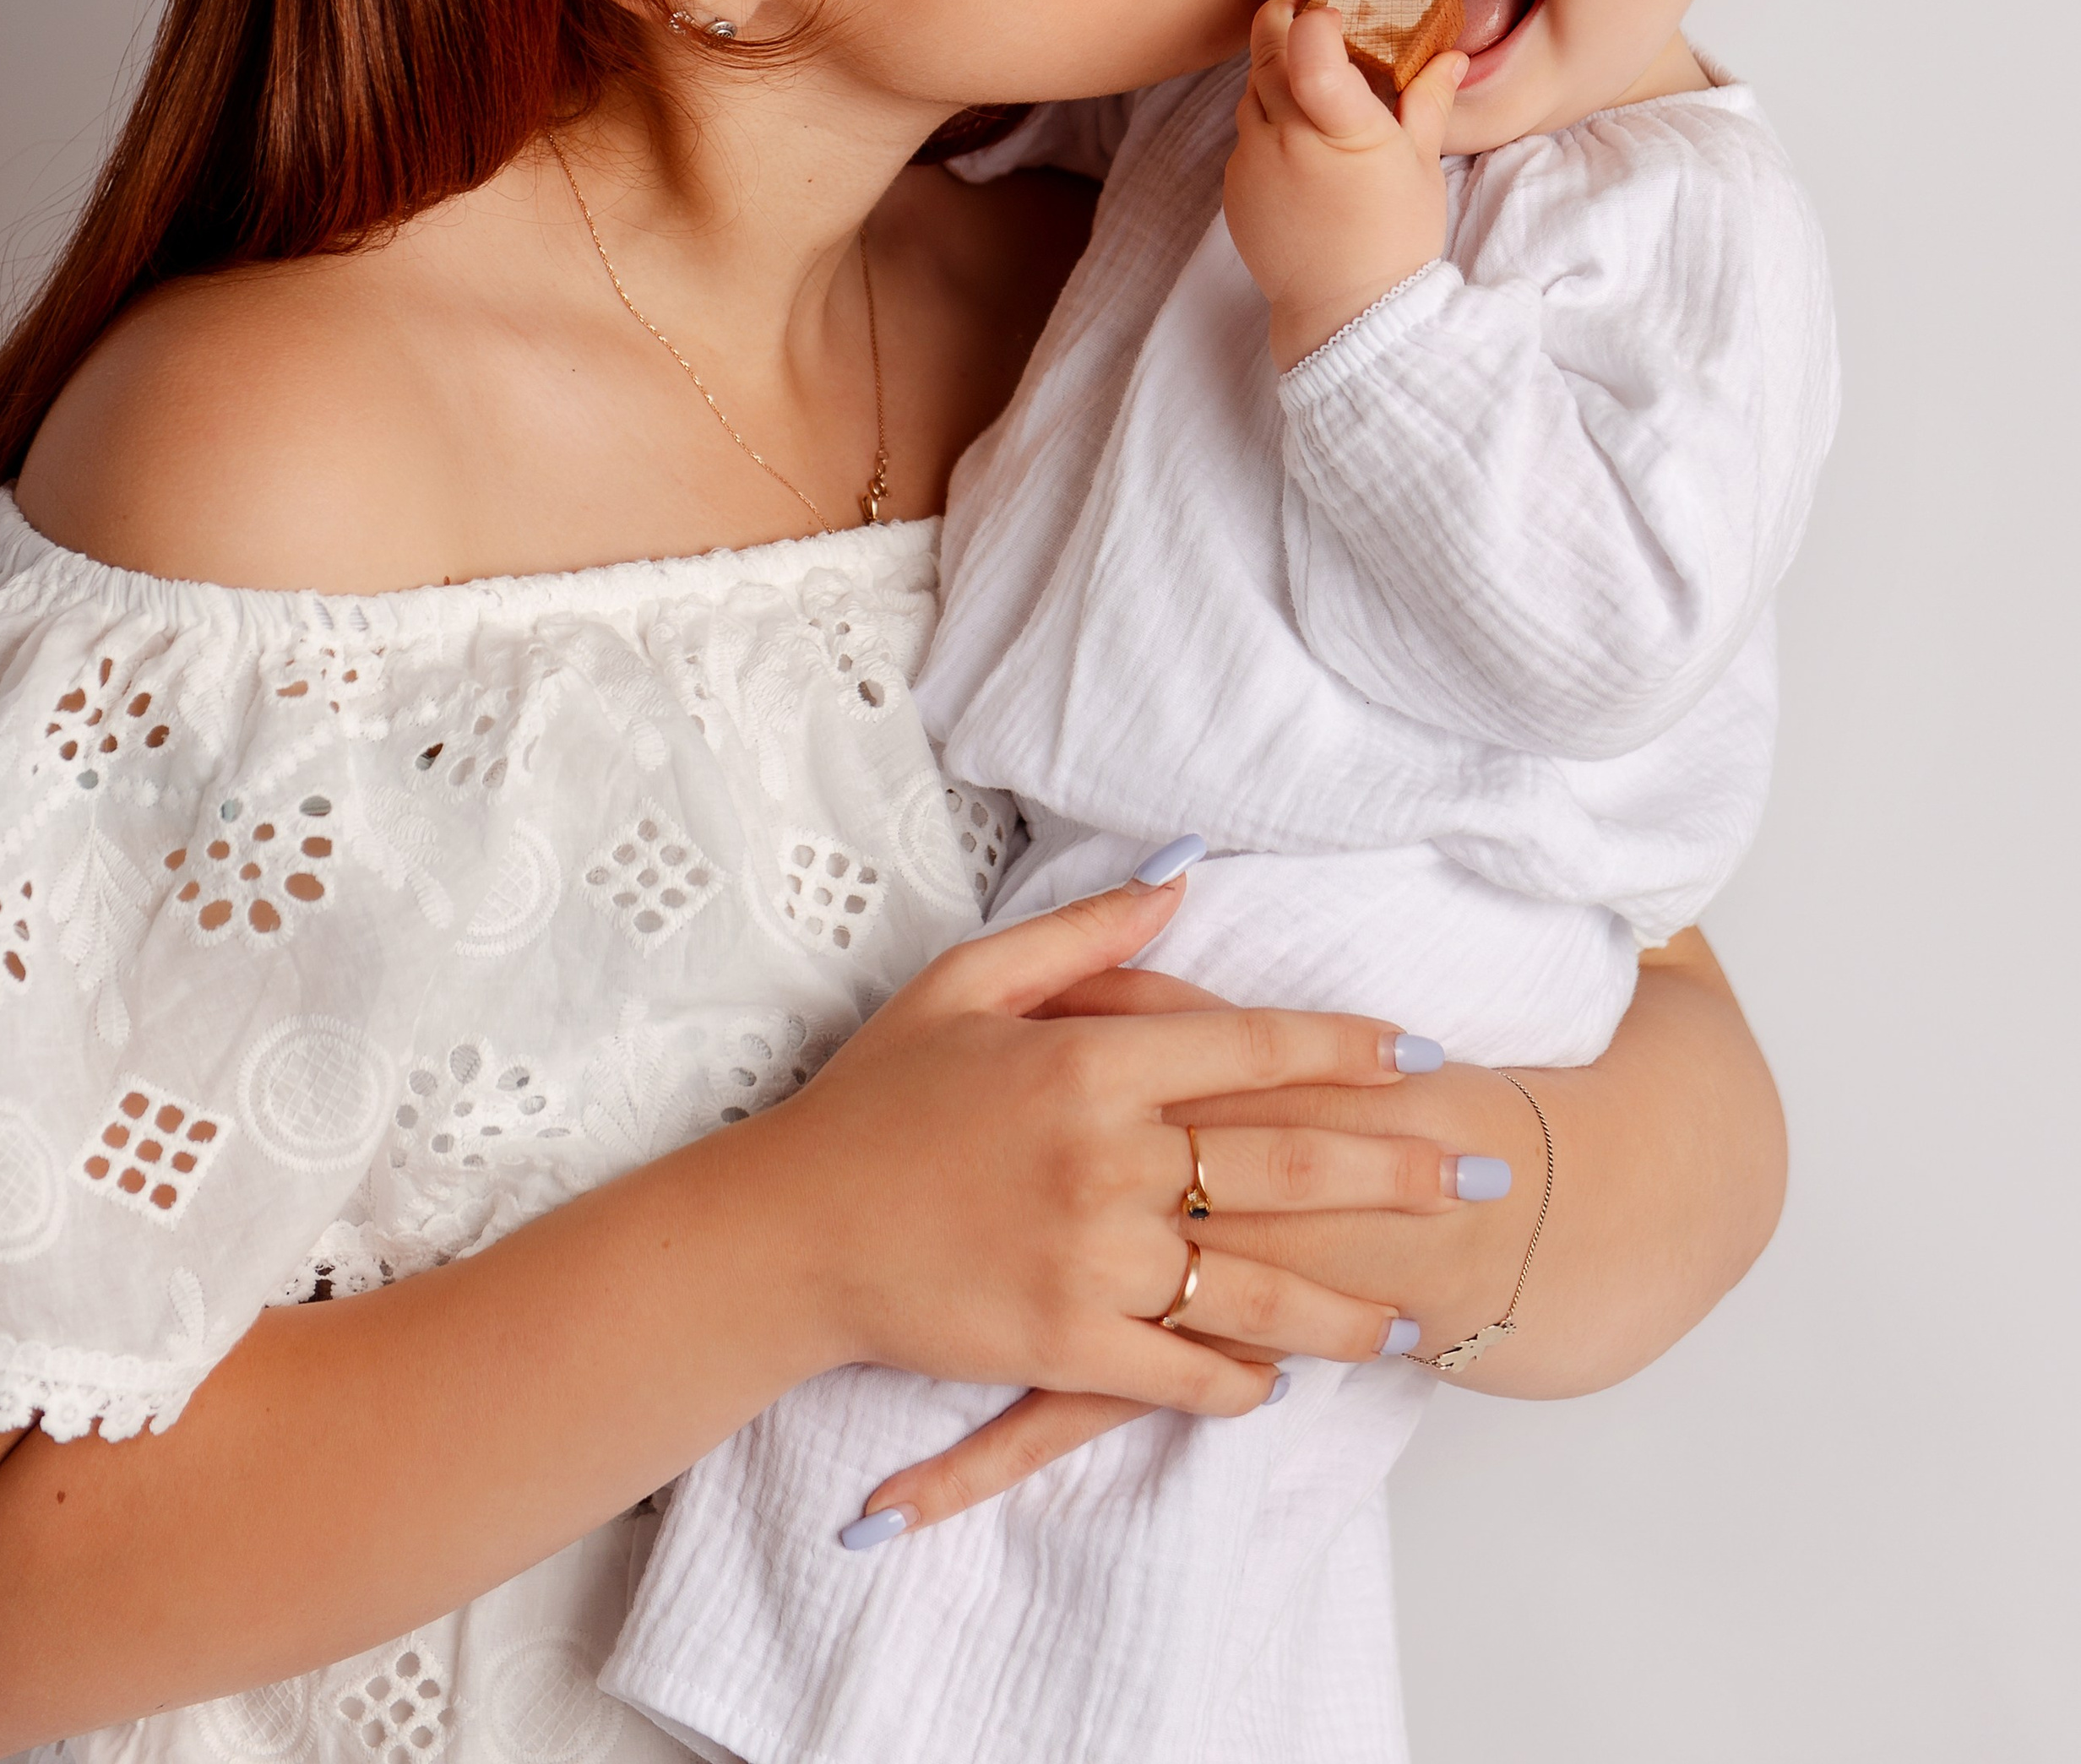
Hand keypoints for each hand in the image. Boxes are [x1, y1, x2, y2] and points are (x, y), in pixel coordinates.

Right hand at [843, 961, 1502, 1542]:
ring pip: (1255, 1290)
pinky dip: (1240, 1382)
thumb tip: (1181, 881)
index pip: (1252, 1047)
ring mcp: (1088, 1261)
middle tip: (1475, 1180)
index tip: (1422, 1058)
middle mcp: (1105, 1161)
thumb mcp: (964, 983)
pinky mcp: (1062, 1345)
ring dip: (1346, 1308)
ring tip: (1414, 1319)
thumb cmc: (875, 1102)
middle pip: (1284, 1165)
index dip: (1347, 1051)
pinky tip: (1281, 1381)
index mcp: (1088, 1064)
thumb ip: (1082, 936)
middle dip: (1394, 1174)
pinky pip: (1182, 1371)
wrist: (788, 1232)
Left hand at [1224, 0, 1466, 370]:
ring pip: (1249, 90)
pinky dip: (1264, 121)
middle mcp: (1287, 139)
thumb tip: (1450, 56)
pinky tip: (1296, 140)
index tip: (1326, 8)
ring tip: (1307, 80)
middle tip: (1304, 11)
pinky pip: (1243, 133)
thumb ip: (1427, 100)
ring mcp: (1253, 162)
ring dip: (1271, 72)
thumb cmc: (1394, 238)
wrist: (1345, 312)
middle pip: (1265, 53)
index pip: (1308, 50)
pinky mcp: (1234, 186)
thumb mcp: (1421, 165)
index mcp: (1342, 129)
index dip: (1311, 17)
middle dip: (1281, 22)